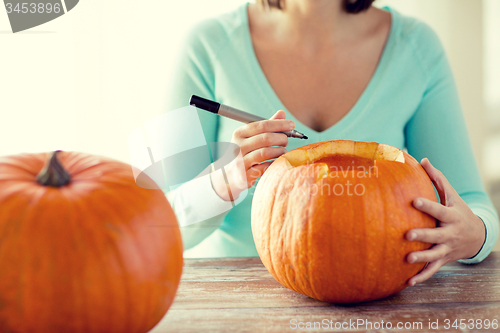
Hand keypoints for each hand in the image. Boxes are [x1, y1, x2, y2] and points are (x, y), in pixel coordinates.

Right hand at [211, 110, 293, 200]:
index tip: (292, 124)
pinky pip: (265, 167)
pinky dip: (275, 163)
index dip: (279, 124)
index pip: (262, 125)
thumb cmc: (244, 153)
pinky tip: (278, 161)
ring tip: (284, 151)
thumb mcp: (250, 138)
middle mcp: (238, 146)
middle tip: (286, 141)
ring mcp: (240, 161)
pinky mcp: (245, 175)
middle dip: (281, 138)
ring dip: (279, 151)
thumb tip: (282, 113)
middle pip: (266, 138)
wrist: (228, 176)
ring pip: (266, 152)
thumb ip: (266, 126)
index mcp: (239, 134)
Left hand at [406, 158, 485, 285]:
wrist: (476, 235)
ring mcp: (447, 248)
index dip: (427, 206)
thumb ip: (436, 178)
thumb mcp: (451, 195)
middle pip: (436, 235)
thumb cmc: (457, 209)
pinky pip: (432, 270)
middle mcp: (449, 233)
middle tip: (407, 235)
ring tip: (407, 260)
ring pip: (434, 255)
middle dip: (423, 235)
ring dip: (421, 259)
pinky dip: (422, 277)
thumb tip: (422, 159)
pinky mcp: (443, 259)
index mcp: (451, 216)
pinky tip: (408, 282)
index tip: (414, 201)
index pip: (438, 210)